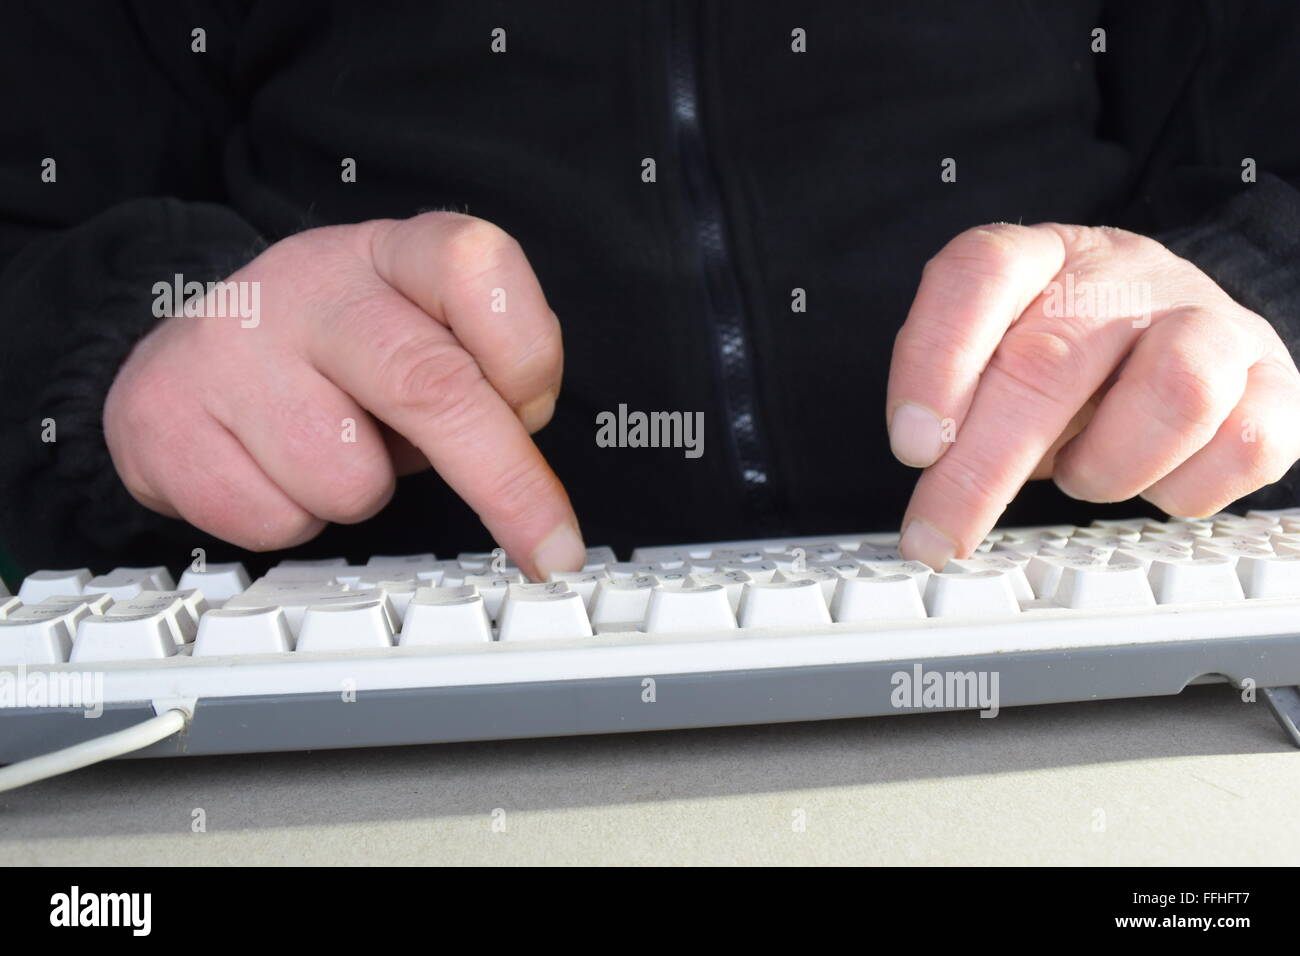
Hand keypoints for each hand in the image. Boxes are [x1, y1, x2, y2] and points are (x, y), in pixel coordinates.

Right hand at [104, 212, 584, 579]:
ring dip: (363, 492)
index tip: (537, 420)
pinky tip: (272, 466)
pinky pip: (280, 521)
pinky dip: (294, 517)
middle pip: (427, 384)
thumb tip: (534, 489)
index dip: (524, 357)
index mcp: (391, 252)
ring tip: (330, 446)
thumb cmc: (338, 359)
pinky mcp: (165, 415)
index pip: (477, 268)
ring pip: (349, 479)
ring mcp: (229, 346)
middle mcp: (310, 283)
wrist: (193, 360)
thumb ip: (482, 377)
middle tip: (551, 549)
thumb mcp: (421, 336)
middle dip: (504, 484)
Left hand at [887, 222, 1299, 568]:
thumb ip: (957, 398)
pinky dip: (1181, 489)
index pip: (982, 273)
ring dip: (1107, 467)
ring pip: (1177, 393)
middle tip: (936, 537)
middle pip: (1053, 360)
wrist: (1176, 327)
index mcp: (1044, 258)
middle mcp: (1130, 277)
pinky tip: (1151, 474)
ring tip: (1082, 470)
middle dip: (981, 471)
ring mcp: (1213, 323)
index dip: (937, 359)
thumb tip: (931, 462)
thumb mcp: (996, 358)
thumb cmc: (1072, 353)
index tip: (912, 447)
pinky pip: (1245, 446)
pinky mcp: (1275, 383)